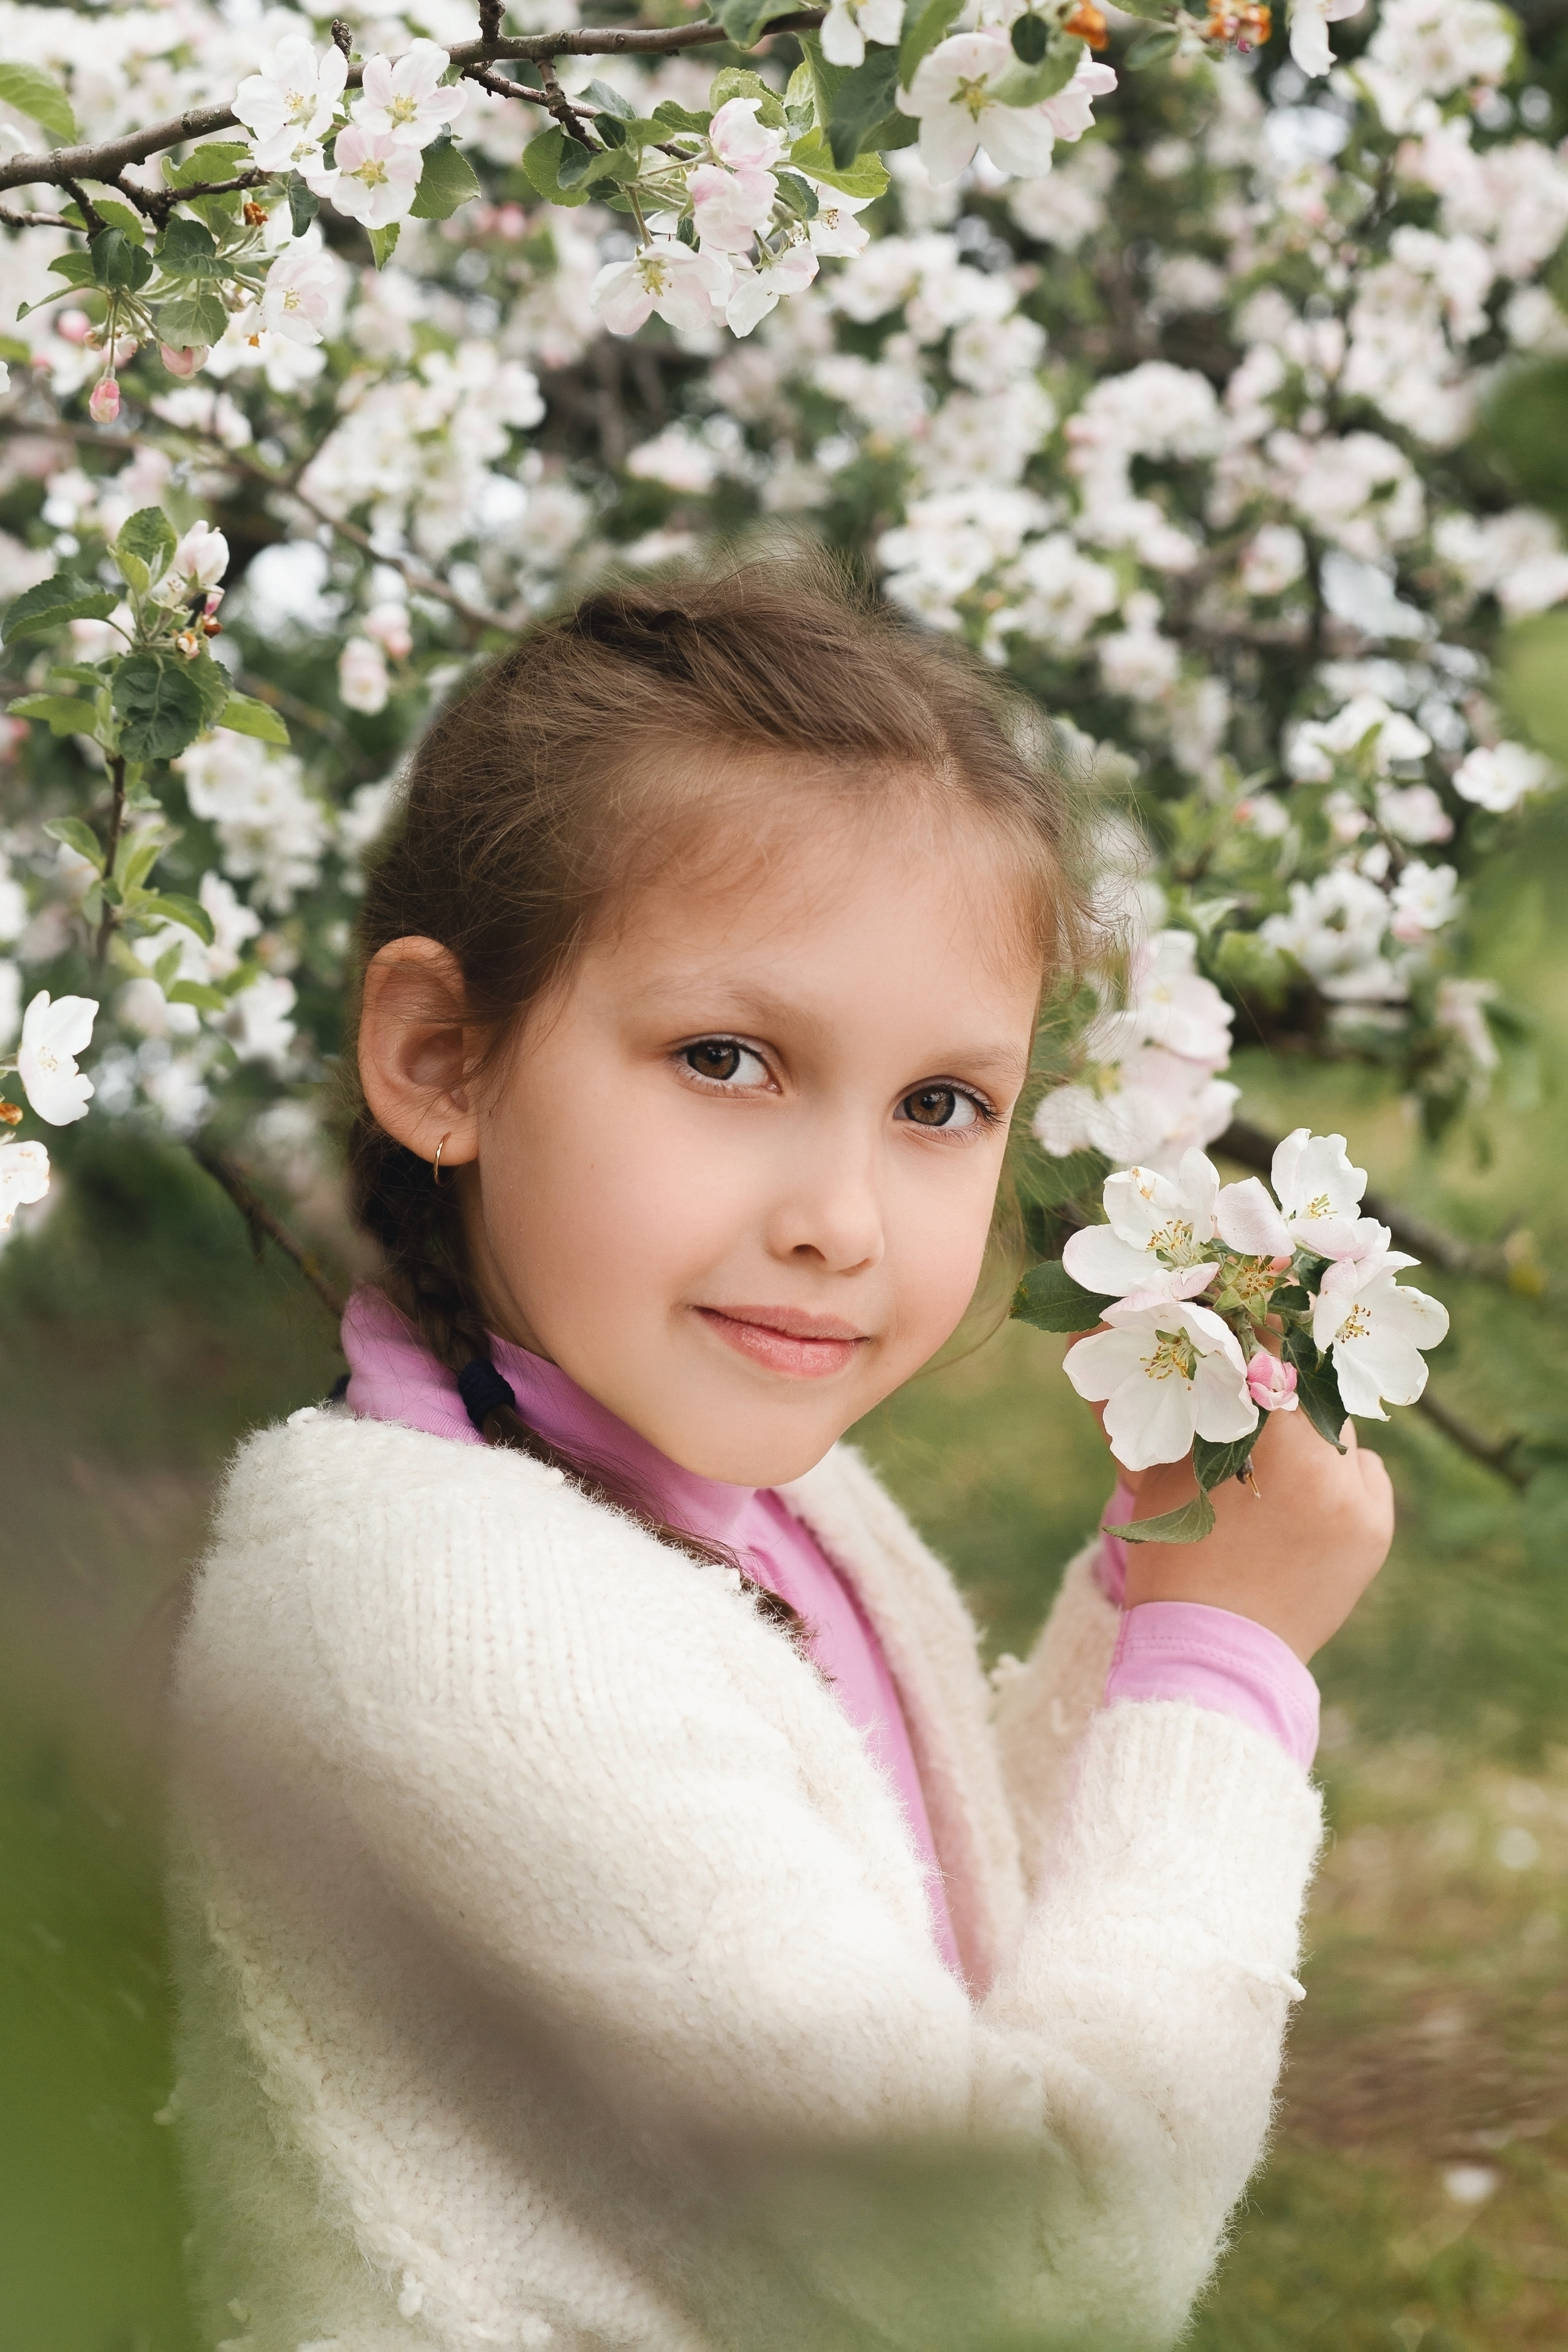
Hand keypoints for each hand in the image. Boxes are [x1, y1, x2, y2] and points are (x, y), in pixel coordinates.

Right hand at [1078, 1333, 1393, 1662]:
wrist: (1213, 1655)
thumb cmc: (1174, 1558)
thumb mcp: (1161, 1471)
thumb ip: (1179, 1399)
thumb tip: (1145, 1332)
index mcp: (1274, 1444)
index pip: (1277, 1347)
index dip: (1258, 1317)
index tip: (1246, 1296)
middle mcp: (1331, 1466)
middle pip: (1311, 1388)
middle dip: (1280, 1384)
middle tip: (1250, 1386)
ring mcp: (1362, 1502)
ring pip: (1337, 1431)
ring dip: (1306, 1430)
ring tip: (1269, 1461)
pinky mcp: (1376, 1532)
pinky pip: (1361, 1473)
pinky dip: (1335, 1474)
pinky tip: (1298, 1499)